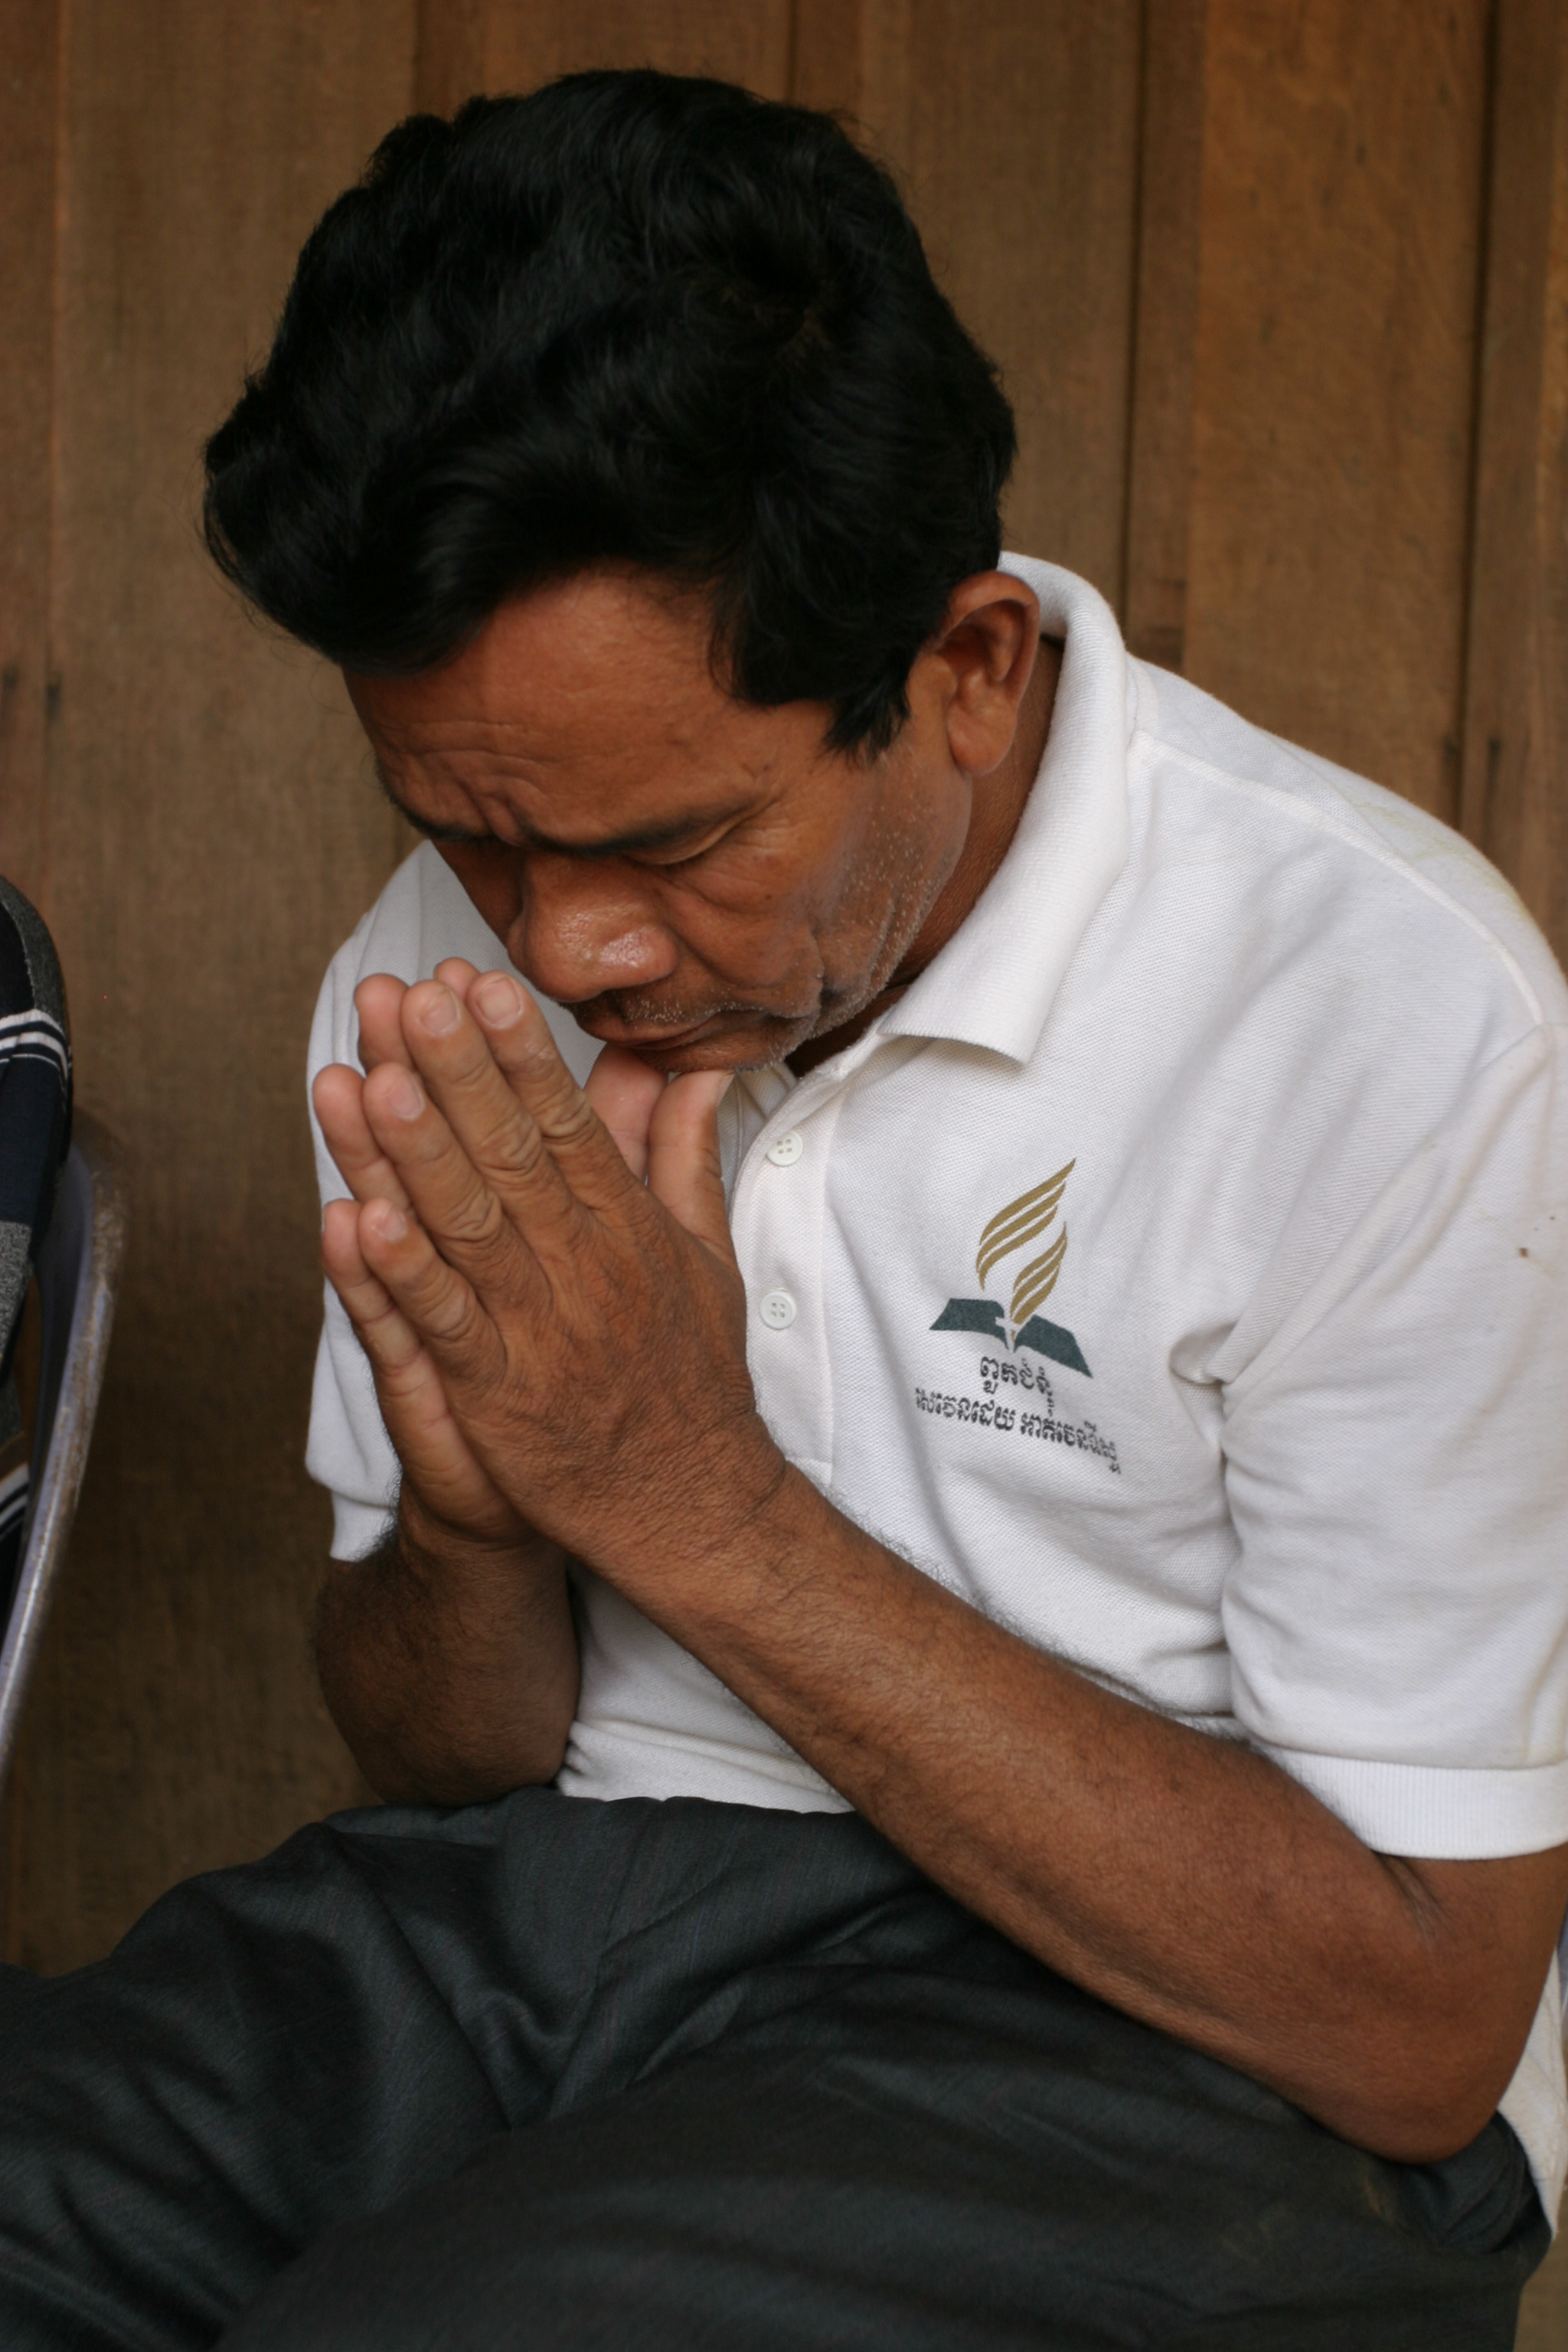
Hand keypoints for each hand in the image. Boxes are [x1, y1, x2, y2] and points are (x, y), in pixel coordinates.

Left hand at [315, 967, 781, 1589]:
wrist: (692, 1505)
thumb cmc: (693, 1378)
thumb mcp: (707, 1256)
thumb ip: (684, 1156)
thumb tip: (693, 1069)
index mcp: (629, 1229)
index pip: (568, 1123)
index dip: (519, 1052)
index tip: (478, 983)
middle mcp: (586, 1268)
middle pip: (513, 1156)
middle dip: (458, 1072)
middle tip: (410, 995)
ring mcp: (541, 1332)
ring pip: (471, 1229)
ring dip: (418, 1154)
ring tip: (375, 1078)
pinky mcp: (500, 1397)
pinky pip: (446, 1326)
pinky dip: (405, 1275)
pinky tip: (361, 1219)